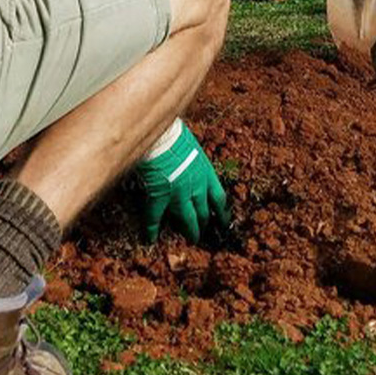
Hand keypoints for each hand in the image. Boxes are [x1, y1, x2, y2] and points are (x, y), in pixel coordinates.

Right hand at [137, 123, 229, 242]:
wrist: (161, 136)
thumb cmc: (175, 135)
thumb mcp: (192, 147)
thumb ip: (194, 159)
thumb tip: (190, 159)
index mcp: (206, 173)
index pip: (219, 198)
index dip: (222, 213)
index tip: (225, 223)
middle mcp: (196, 187)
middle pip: (204, 212)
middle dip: (205, 223)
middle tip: (205, 232)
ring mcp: (178, 194)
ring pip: (187, 219)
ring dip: (189, 231)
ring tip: (191, 240)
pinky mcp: (159, 197)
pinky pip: (155, 218)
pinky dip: (152, 230)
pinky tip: (150, 238)